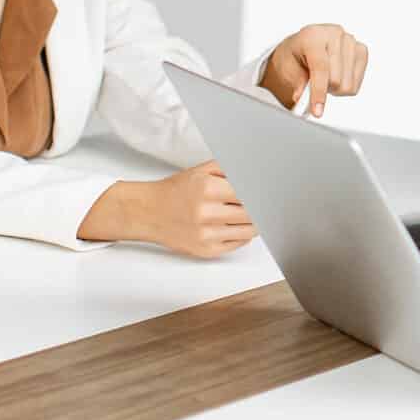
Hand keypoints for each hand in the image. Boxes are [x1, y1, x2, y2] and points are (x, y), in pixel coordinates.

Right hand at [80, 161, 254, 258]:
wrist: (148, 212)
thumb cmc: (176, 190)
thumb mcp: (202, 170)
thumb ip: (232, 169)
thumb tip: (259, 172)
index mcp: (207, 189)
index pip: (250, 192)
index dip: (263, 191)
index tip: (271, 191)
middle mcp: (206, 213)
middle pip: (253, 213)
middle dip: (261, 207)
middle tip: (267, 202)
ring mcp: (206, 234)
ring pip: (249, 231)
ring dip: (256, 222)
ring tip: (253, 214)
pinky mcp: (205, 250)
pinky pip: (237, 244)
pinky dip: (244, 235)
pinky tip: (239, 225)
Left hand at [263, 23, 368, 116]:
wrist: (303, 47)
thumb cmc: (295, 57)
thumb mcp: (288, 68)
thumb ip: (298, 82)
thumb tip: (302, 97)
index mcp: (313, 35)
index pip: (321, 67)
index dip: (319, 92)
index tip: (317, 111)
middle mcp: (334, 34)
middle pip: (336, 79)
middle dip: (324, 89)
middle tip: (314, 83)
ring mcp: (350, 40)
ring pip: (347, 84)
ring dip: (335, 88)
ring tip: (326, 78)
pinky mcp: (362, 50)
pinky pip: (356, 83)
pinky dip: (345, 86)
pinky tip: (337, 76)